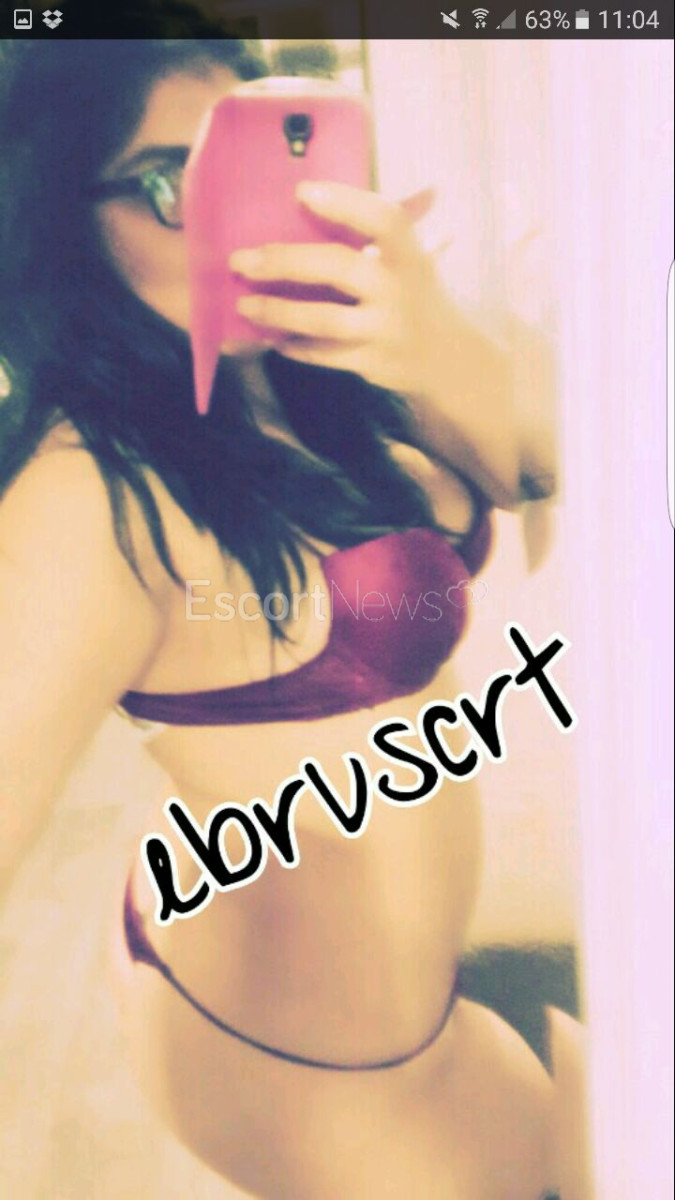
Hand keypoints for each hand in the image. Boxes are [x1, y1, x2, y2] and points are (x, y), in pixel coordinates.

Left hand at [228, 182, 456, 396]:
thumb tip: (333, 195)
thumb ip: (379, 234)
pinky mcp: (372, 362)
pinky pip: (324, 354)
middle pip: (336, 266)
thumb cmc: (418, 296)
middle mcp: (397, 289)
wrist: (451, 359)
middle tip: (240, 260)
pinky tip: (274, 339)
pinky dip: (296, 347)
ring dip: (277, 311)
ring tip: (245, 304)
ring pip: (322, 318)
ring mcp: (385, 329)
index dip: (342, 202)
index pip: (380, 218)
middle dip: (283, 261)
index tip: (301, 192)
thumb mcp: (413, 260)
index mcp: (409, 254)